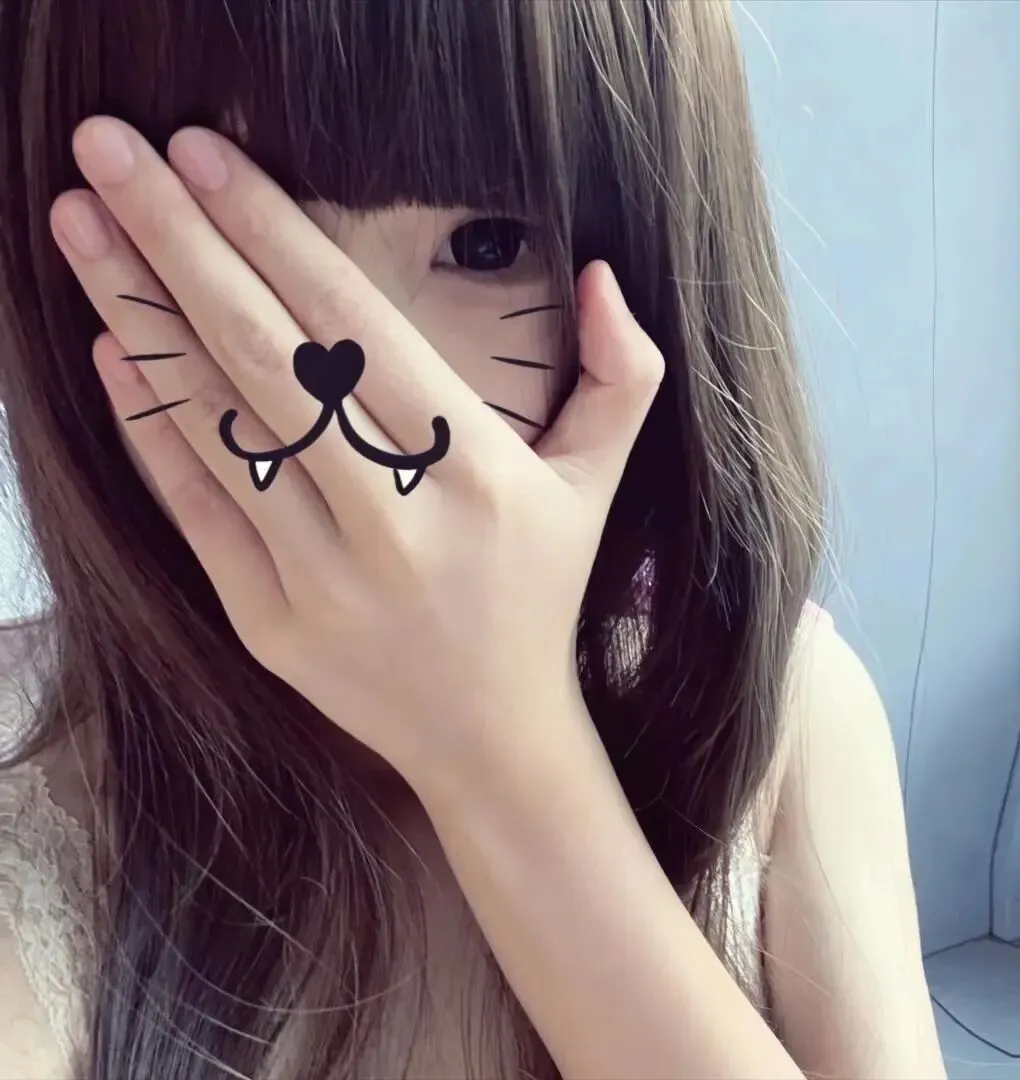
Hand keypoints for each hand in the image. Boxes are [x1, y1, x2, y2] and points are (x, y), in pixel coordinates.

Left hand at [49, 117, 663, 793]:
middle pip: (268, 358)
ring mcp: (321, 579)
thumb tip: (598, 274)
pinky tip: (110, 349)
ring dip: (140, 316)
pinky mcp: (268, 623)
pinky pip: (196, 509)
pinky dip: (149, 427)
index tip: (205, 155)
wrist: (491, 737)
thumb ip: (620, 377)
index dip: (276, 234)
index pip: (357, 329)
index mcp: (477, 473)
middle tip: (108, 150)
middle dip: (180, 242)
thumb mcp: (598, 486)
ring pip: (216, 425)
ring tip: (81, 225)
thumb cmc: (540, 595)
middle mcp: (394, 522)